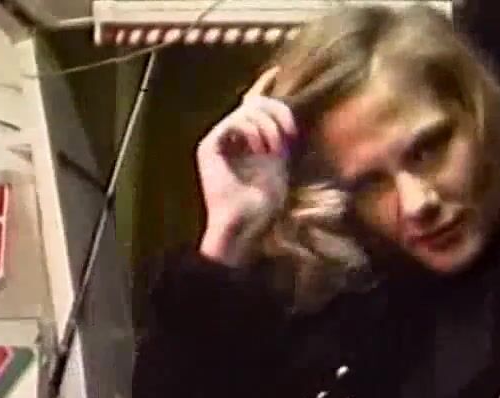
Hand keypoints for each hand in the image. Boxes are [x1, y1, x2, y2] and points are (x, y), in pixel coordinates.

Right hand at [197, 68, 297, 265]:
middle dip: (277, 113)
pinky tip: (260, 148)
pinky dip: (252, 131)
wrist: (246, 224)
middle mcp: (230, 137)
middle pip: (254, 103)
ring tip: (276, 148)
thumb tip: (284, 110)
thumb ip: (279, 135)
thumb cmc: (263, 202)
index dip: (262, 87)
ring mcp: (218, 141)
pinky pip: (233, 122)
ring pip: (246, 110)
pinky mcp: (210, 146)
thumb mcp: (279, 162)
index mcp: (245, 140)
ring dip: (268, 126)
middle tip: (289, 135)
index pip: (251, 105)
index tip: (275, 73)